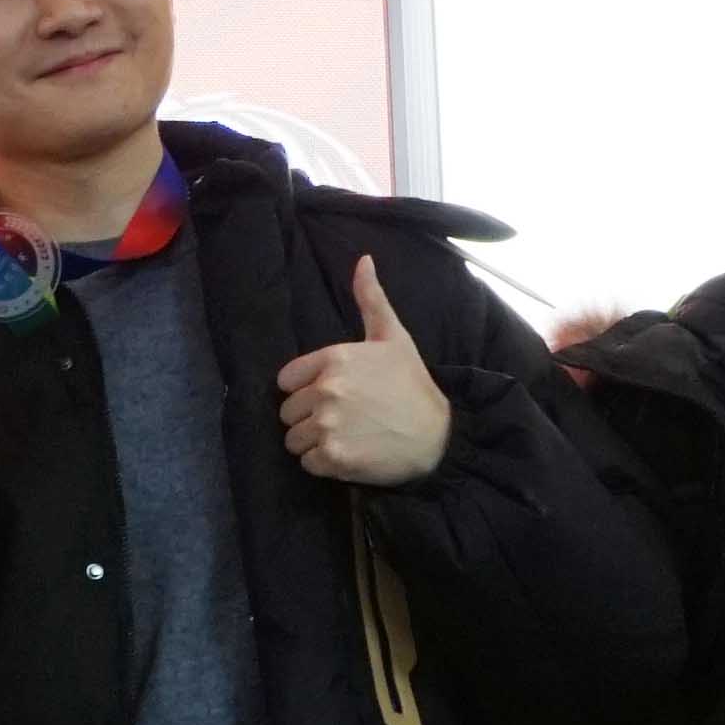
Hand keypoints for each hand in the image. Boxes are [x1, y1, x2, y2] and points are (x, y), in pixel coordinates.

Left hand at [276, 256, 453, 488]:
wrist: (439, 435)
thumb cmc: (412, 385)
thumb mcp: (393, 337)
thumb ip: (371, 300)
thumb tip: (363, 260)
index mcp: (334, 359)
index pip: (286, 380)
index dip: (304, 389)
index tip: (330, 395)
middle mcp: (326, 390)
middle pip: (287, 412)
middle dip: (308, 417)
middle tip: (341, 419)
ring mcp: (328, 425)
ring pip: (293, 439)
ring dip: (313, 442)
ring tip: (344, 436)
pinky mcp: (333, 458)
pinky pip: (307, 463)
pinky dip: (323, 464)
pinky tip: (348, 453)